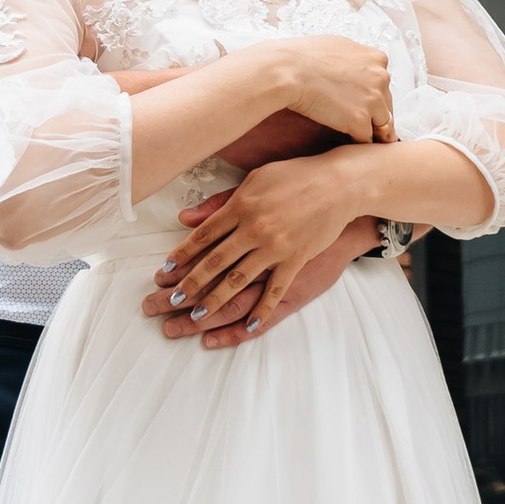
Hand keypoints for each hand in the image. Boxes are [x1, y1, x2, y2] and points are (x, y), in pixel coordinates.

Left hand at [155, 154, 369, 337]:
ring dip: (214, 301)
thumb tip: (185, 217)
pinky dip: (261, 311)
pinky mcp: (296, 260)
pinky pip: (274, 291)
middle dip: (189, 284)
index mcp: (241, 206)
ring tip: (196, 317)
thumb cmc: (295, 176)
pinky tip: (248, 326)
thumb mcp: (255, 179)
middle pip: (214, 262)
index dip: (181, 255)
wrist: (341, 184)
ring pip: (238, 280)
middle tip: (168, 302)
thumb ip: (219, 202)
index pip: (203, 235)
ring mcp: (276, 247)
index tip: (164, 271)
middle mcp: (254, 229)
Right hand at [275, 36, 393, 146]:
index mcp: (376, 59)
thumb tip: (356, 66)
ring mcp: (373, 101)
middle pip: (386, 105)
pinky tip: (343, 140)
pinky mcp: (360, 121)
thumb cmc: (303, 56)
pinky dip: (356, 141)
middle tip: (355, 120)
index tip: (361, 102)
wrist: (286, 70)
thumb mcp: (338, 46)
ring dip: (369, 131)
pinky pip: (365, 139)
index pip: (384, 84)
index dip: (372, 95)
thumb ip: (355, 59)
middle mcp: (381, 78)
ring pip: (381, 125)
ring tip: (352, 135)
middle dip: (373, 114)